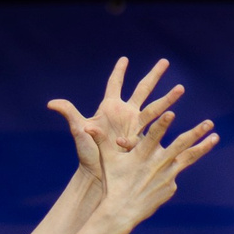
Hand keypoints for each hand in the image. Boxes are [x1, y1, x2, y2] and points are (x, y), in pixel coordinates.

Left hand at [47, 57, 185, 182]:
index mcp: (110, 108)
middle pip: (142, 90)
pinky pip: (157, 129)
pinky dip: (167, 123)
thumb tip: (51, 103)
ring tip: (181, 88)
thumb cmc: (88, 154)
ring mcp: (136, 126)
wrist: (100, 175)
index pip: (115, 85)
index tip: (124, 59)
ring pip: (155, 107)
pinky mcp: (145, 139)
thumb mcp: (80, 131)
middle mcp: (125, 114)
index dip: (119, 72)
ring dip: (168, 98)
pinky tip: (178, 116)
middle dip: (154, 76)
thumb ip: (69, 114)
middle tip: (165, 62)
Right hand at [90, 106, 219, 227]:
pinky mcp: (171, 186)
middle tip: (209, 122)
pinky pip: (176, 172)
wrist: (122, 212)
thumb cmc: (113, 183)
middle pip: (180, 145)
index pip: (153, 136)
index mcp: (142, 155)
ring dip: (203, 146)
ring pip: (188, 157)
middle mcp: (158, 165)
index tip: (171, 112)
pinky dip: (177, 166)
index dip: (162, 124)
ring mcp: (168, 176)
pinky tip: (176, 165)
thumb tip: (86, 127)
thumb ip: (101, 140)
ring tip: (216, 136)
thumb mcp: (106, 160)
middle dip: (195, 132)